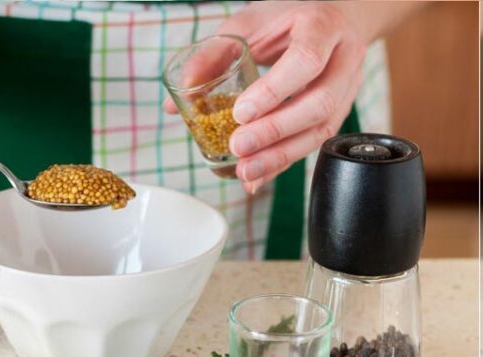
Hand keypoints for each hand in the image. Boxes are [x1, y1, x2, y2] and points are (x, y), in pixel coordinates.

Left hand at [164, 2, 365, 193]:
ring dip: (281, 155)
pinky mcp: (341, 111)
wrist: (336, 15)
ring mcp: (348, 87)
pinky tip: (258, 176)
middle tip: (238, 146)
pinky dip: (283, 162)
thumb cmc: (288, 18)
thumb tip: (172, 104)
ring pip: (323, 129)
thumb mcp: (248, 24)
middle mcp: (344, 58)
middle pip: (320, 102)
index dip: (274, 91)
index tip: (241, 112)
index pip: (305, 60)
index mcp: (321, 27)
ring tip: (246, 171)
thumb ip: (211, 57)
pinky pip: (314, 141)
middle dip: (276, 131)